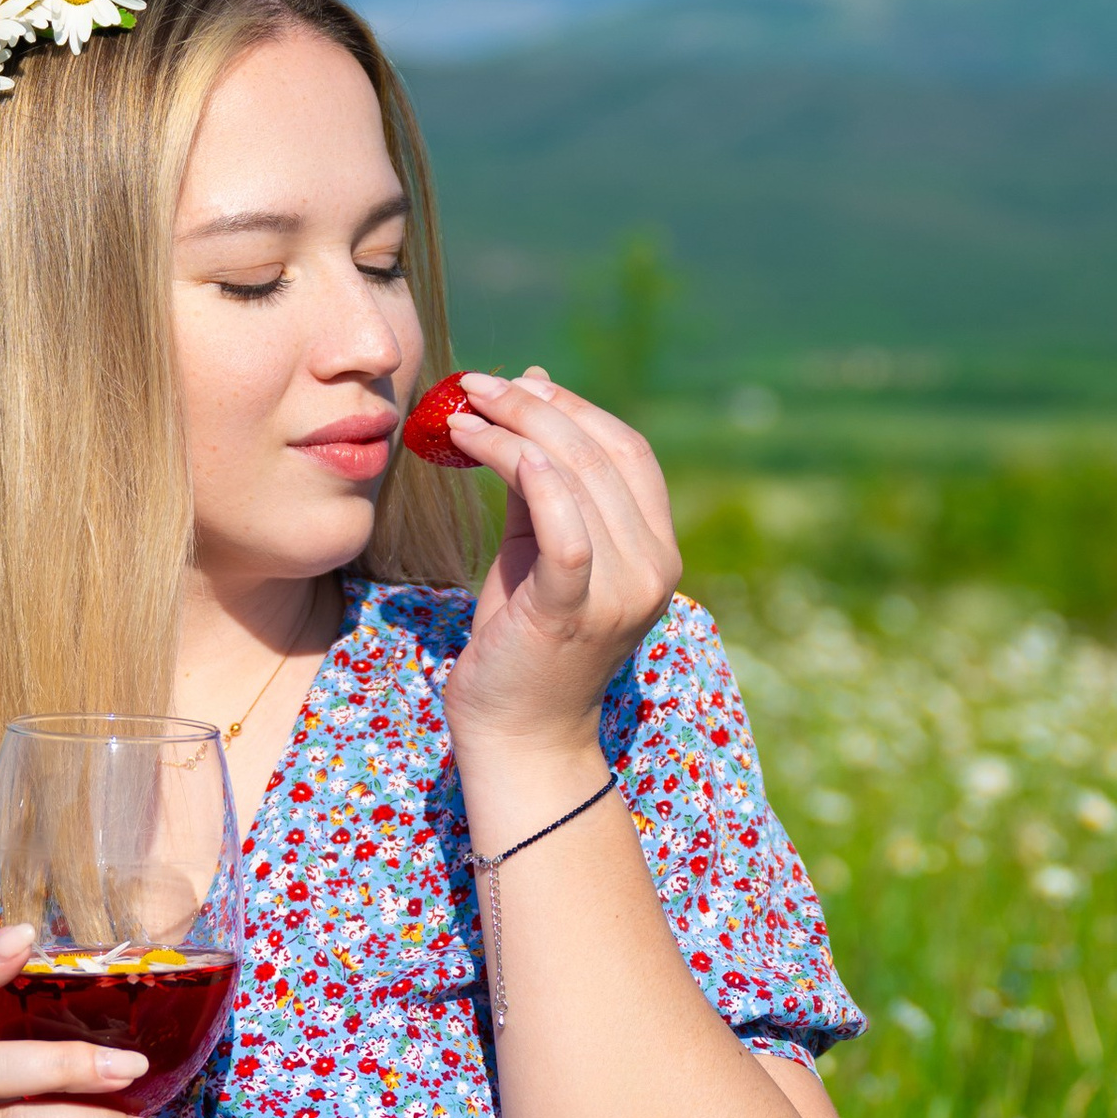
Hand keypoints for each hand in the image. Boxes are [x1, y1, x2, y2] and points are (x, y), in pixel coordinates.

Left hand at [439, 366, 680, 759]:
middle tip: (474, 385)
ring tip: (459, 413)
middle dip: (532, 407)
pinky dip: (528, 475)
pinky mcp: (573, 611)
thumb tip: (531, 387)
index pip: (627, 451)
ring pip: (575, 479)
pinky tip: (485, 446)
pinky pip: (562, 528)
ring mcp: (621, 592)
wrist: (518, 736)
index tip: (514, 381)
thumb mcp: (536, 550)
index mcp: (657, 549)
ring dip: (512, 432)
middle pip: (599, 455)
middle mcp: (654, 567)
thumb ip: (539, 482)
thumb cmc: (522, 640)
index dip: (573, 407)